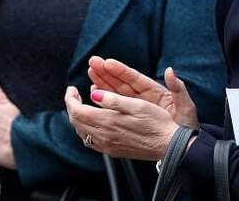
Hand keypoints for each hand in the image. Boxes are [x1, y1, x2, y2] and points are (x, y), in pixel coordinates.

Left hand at [64, 86, 179, 160]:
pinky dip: (86, 129)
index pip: (77, 111)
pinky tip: (93, 122)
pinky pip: (90, 141)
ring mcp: (107, 146)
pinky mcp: (112, 151)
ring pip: (81, 132)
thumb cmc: (157, 122)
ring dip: (78, 118)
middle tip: (74, 94)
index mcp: (109, 122)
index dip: (70, 99)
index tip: (72, 88)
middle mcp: (104, 136)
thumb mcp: (137, 105)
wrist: (168, 145)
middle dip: (72, 106)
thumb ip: (113, 100)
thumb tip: (94, 94)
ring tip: (82, 105)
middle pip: (76, 122)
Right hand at [88, 57, 199, 128]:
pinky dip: (104, 100)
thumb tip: (170, 71)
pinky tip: (94, 93)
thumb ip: (178, 88)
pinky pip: (115, 108)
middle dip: (107, 72)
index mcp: (155, 92)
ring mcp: (136, 108)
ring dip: (103, 83)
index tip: (108, 62)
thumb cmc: (186, 125)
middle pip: (121, 83)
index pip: (135, 79)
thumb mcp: (185, 106)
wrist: (183, 146)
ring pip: (116, 93)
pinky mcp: (131, 118)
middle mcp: (143, 98)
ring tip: (91, 72)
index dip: (121, 71)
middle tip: (92, 62)